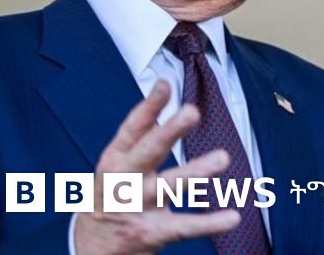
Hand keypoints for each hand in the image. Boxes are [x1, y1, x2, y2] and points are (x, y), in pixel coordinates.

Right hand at [75, 81, 239, 254]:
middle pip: (148, 152)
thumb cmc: (111, 196)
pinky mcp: (150, 233)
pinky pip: (184, 227)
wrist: (90, 248)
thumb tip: (161, 104)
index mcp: (115, 160)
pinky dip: (209, 223)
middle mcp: (123, 181)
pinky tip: (233, 217)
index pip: (132, 128)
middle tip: (192, 112)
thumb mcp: (116, 164)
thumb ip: (139, 137)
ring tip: (223, 158)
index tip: (165, 84)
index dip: (149, 106)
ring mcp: (136, 208)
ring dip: (196, 172)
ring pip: (169, 187)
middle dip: (169, 132)